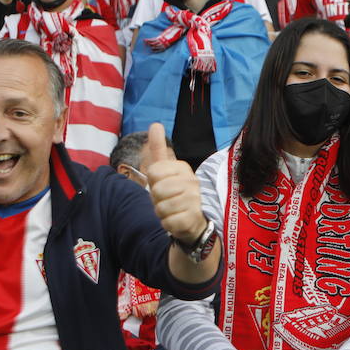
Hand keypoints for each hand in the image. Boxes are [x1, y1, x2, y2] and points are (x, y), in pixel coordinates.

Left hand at [144, 123, 205, 243]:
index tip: (164, 185)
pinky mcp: (193, 219)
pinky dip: (169, 225)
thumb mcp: (167, 170)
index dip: (154, 182)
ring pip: (161, 208)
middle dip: (157, 200)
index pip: (153, 172)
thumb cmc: (177, 194)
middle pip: (157, 190)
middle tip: (169, 200)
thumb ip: (159, 149)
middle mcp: (192, 182)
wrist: (196, 220)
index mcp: (183, 168)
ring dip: (163, 213)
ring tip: (174, 211)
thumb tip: (155, 124)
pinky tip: (178, 221)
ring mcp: (195, 201)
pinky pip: (167, 222)